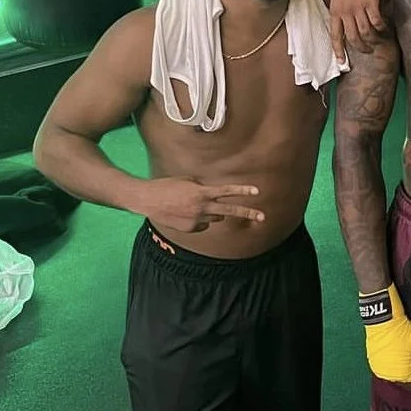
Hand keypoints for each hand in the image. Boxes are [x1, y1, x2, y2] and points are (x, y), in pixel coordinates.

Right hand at [137, 177, 262, 233]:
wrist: (148, 200)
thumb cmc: (167, 186)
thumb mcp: (187, 181)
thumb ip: (203, 188)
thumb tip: (213, 197)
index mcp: (201, 192)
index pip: (226, 191)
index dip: (242, 191)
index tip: (256, 191)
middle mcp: (202, 207)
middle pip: (229, 211)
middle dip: (247, 213)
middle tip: (262, 217)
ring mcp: (197, 220)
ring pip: (215, 218)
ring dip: (212, 212)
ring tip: (192, 205)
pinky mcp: (191, 229)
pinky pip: (203, 225)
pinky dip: (199, 220)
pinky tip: (184, 213)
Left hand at [329, 0, 385, 63]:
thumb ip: (339, 9)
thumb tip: (343, 23)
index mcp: (335, 10)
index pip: (335, 36)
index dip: (339, 51)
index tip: (342, 62)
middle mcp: (345, 11)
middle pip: (352, 38)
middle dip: (361, 48)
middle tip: (368, 50)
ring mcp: (358, 7)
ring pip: (365, 32)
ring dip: (372, 39)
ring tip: (378, 39)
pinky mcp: (370, 2)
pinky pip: (376, 22)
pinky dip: (381, 27)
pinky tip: (384, 27)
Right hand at [361, 285, 410, 389]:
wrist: (383, 319)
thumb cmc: (402, 331)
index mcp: (403, 376)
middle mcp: (389, 377)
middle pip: (407, 382)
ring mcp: (379, 370)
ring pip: (396, 376)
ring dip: (402, 367)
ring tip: (403, 351)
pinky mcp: (373, 362)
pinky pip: (386, 369)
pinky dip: (391, 363)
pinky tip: (394, 350)